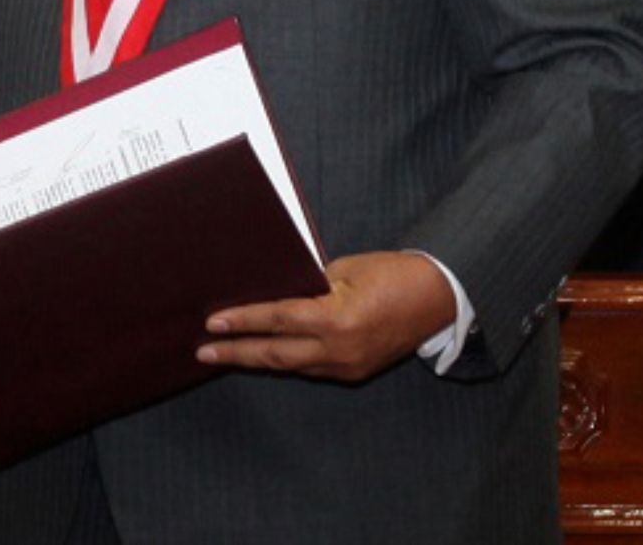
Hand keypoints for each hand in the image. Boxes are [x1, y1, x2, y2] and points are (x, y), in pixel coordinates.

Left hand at [196, 251, 456, 382]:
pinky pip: (310, 368)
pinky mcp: (353, 372)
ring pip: (290, 365)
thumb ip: (308, 284)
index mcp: (336, 319)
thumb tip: (275, 292)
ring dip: (256, 359)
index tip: (211, 323)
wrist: (440, 299)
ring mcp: (347, 366)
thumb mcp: (345, 269)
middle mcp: (339, 350)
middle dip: (235, 353)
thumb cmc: (392, 273)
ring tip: (224, 354)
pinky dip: (284, 360)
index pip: (277, 320)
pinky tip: (264, 353)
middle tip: (202, 352)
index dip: (242, 321)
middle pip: (275, 354)